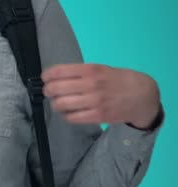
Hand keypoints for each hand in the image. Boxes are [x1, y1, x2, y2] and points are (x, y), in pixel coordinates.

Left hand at [42, 64, 160, 128]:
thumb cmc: (118, 81)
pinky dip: (67, 115)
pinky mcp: (97, 116)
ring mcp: (94, 101)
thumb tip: (55, 78)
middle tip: (49, 92)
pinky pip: (71, 117)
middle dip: (48, 91)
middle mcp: (91, 84)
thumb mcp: (100, 69)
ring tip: (60, 103)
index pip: (59, 71)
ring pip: (61, 104)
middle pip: (55, 89)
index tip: (45, 78)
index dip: (47, 76)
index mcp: (91, 70)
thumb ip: (80, 73)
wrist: (142, 95)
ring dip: (56, 104)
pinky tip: (70, 112)